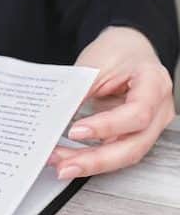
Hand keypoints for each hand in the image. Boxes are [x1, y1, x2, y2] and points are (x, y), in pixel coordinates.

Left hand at [48, 26, 174, 179]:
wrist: (128, 49)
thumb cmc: (117, 51)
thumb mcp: (94, 63)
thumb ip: (79, 90)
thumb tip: (56, 118)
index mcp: (154, 83)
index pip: (137, 114)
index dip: (107, 126)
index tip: (75, 131)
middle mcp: (159, 109)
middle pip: (134, 145)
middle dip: (96, 160)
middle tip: (64, 165)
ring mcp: (151, 125)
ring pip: (125, 154)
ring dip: (91, 163)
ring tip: (61, 164)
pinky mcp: (136, 134)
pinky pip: (117, 150)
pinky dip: (93, 157)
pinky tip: (71, 159)